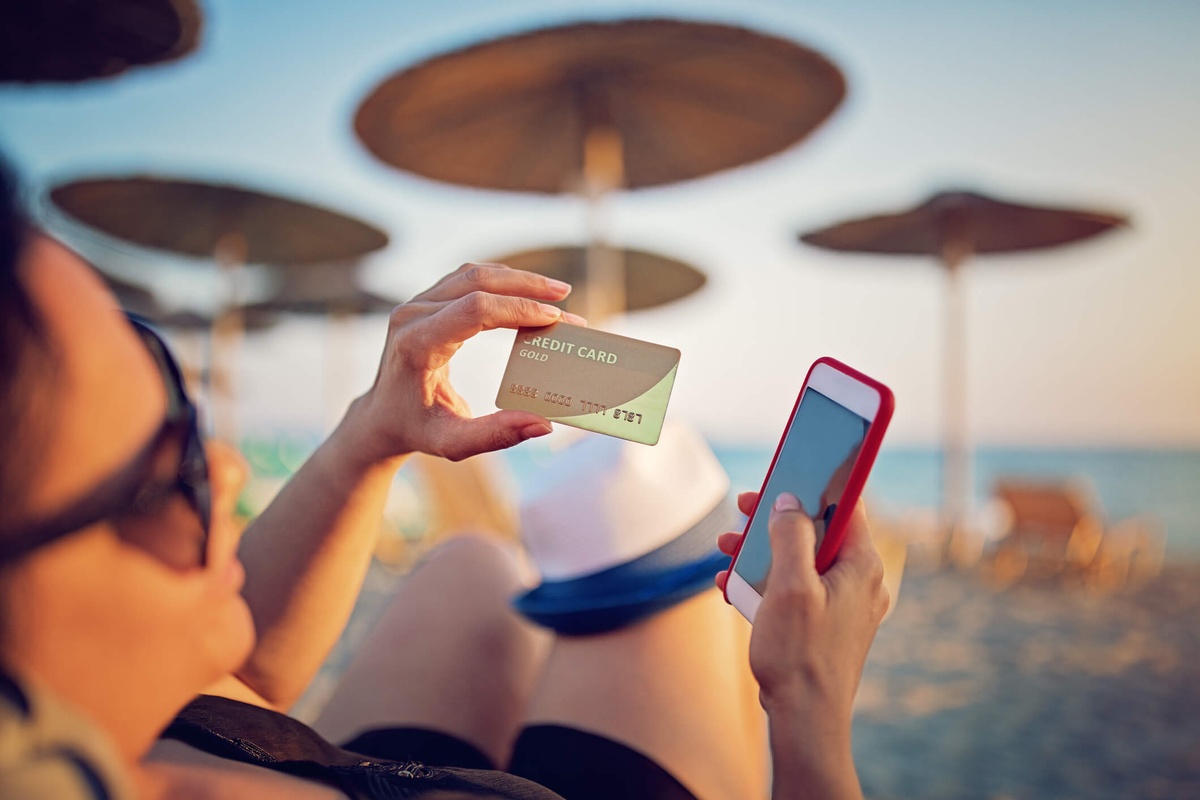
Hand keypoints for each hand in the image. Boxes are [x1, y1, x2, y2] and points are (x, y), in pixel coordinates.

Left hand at [354, 262, 584, 462]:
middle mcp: (413, 316)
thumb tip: (544, 424)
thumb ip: (496, 435)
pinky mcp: (426, 301)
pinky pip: (466, 279)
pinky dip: (501, 282)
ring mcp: (417, 303)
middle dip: (525, 285)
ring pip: (473, 274)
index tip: (553, 319)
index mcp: (417, 345)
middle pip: (475, 282)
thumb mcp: (453, 442)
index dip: (517, 309)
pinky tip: (527, 293)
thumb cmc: (416, 429)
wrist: (381, 416)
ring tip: (554, 293)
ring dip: (516, 279)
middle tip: (564, 295)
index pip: (474, 310)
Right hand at [716, 491, 887, 717]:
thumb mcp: (789, 586)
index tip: (787, 468)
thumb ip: (790, 535)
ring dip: (764, 550)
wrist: (806, 720)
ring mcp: (846, 604)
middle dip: (776, 520)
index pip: (846, 504)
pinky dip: (768, 581)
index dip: (815, 482)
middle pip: (819, 530)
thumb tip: (789, 501)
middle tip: (741, 512)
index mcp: (862, 565)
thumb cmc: (799, 655)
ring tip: (728, 550)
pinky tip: (732, 585)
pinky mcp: (828, 623)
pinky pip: (799, 588)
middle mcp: (861, 581)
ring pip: (804, 559)